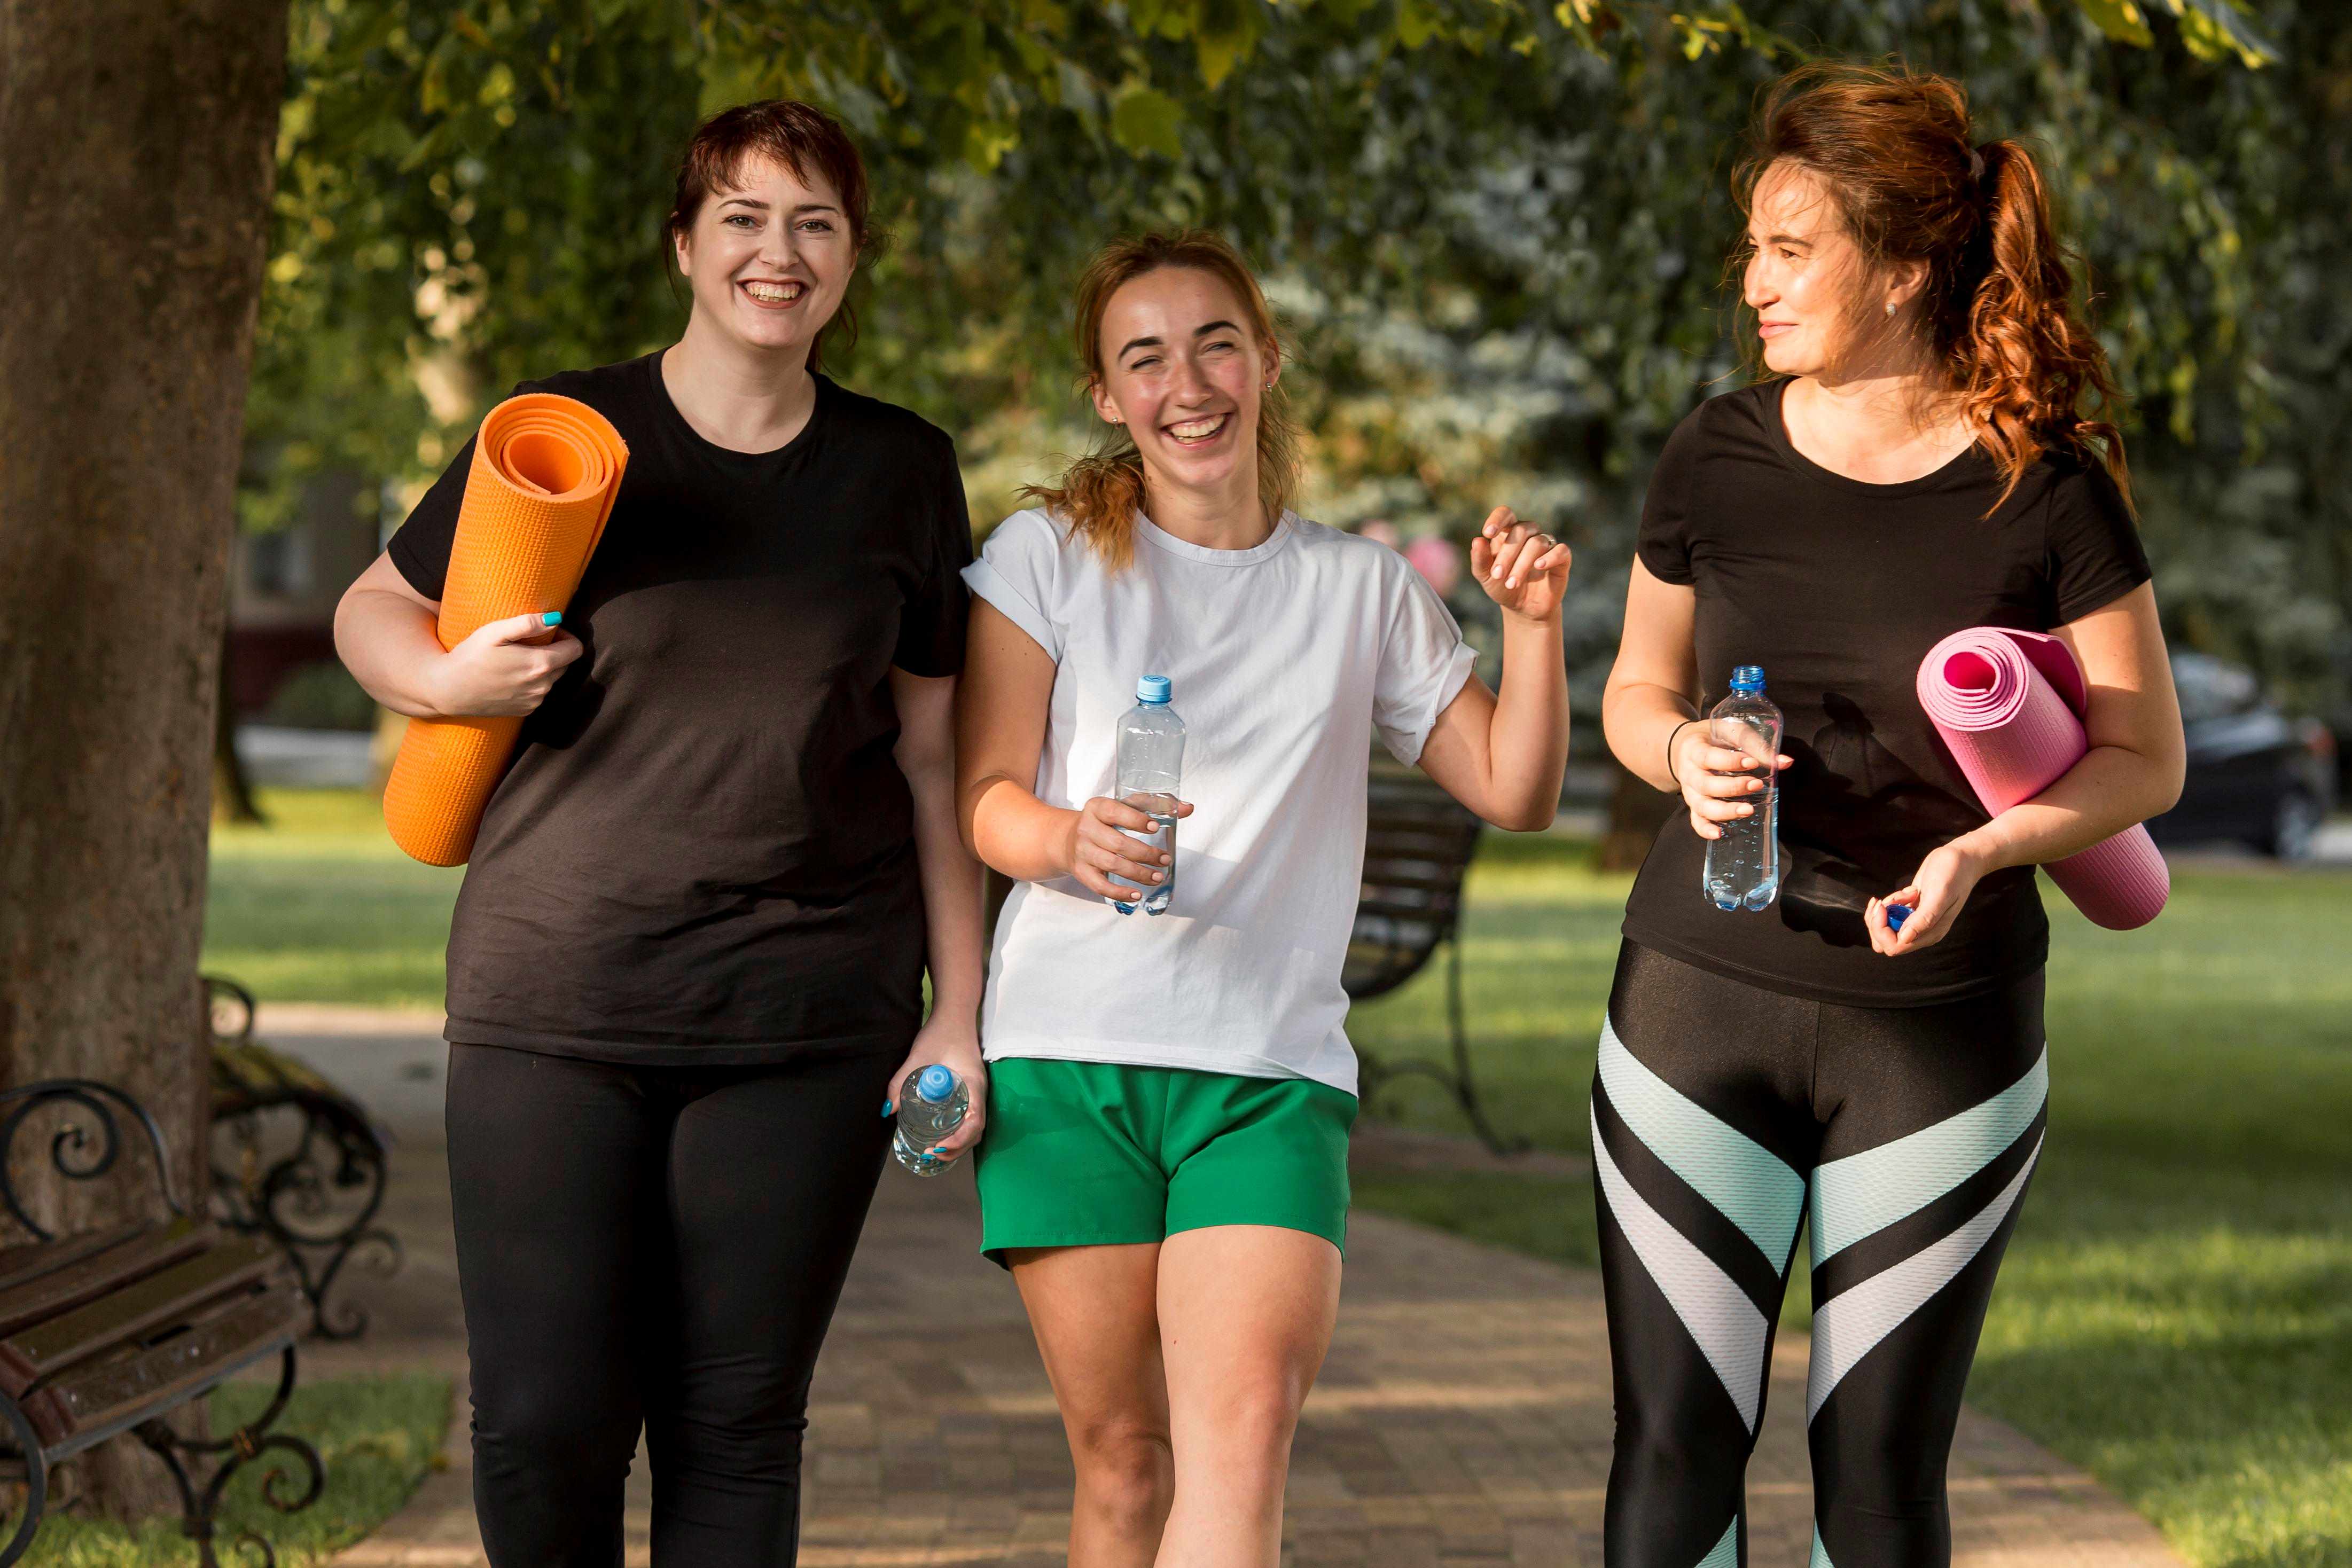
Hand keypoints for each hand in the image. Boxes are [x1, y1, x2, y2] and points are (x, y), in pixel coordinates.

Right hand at [426, 611, 582, 717]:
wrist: (448, 690)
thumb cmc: (469, 656)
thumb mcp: (494, 632)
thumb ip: (527, 623)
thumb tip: (555, 618)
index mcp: (541, 664)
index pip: (575, 649)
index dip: (565, 636)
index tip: (548, 631)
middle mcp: (543, 686)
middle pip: (565, 664)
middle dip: (554, 651)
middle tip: (528, 643)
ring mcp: (535, 701)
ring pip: (552, 679)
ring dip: (543, 667)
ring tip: (516, 659)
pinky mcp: (525, 710)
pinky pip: (539, 693)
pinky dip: (532, 683)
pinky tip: (510, 676)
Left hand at [884, 1016, 987, 1158]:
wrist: (955, 1016)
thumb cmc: (941, 1033)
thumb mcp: (918, 1056)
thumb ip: (901, 1081)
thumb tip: (888, 1109)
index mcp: (973, 1084)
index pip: (975, 1121)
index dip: (959, 1139)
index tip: (938, 1146)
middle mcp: (979, 1092)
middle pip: (976, 1131)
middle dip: (956, 1148)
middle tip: (930, 1154)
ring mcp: (976, 1093)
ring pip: (973, 1128)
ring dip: (957, 1144)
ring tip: (934, 1151)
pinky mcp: (969, 1092)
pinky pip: (968, 1119)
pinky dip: (957, 1133)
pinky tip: (941, 1137)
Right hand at [1060, 795, 1194, 901]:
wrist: (1068, 838)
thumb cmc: (1106, 822)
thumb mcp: (1124, 807)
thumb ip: (1155, 805)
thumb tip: (1188, 808)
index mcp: (1097, 807)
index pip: (1115, 811)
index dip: (1136, 820)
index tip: (1155, 827)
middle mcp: (1086, 829)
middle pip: (1118, 844)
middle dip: (1146, 854)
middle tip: (1165, 860)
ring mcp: (1082, 852)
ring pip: (1112, 865)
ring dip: (1138, 874)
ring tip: (1158, 877)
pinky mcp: (1081, 872)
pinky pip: (1100, 887)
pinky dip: (1120, 893)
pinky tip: (1137, 894)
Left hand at [1470, 507, 1571, 621]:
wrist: (1522, 608)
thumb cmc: (1502, 587)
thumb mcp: (1486, 577)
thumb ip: (1480, 559)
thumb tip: (1477, 540)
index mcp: (1508, 533)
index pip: (1506, 514)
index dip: (1497, 519)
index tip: (1487, 533)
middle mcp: (1529, 534)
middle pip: (1521, 530)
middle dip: (1507, 554)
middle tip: (1497, 575)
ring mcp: (1546, 545)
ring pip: (1537, 543)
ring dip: (1522, 564)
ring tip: (1511, 583)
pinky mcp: (1562, 559)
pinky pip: (1561, 550)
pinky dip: (1550, 557)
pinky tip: (1539, 566)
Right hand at [1671, 721, 1790, 840]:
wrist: (1685, 747)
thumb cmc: (1712, 738)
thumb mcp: (1730, 732)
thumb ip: (1756, 745)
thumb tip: (1786, 762)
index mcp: (1695, 750)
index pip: (1709, 757)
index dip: (1730, 762)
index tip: (1752, 762)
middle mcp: (1690, 773)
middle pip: (1706, 785)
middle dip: (1732, 787)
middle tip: (1756, 785)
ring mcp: (1690, 792)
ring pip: (1702, 806)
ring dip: (1725, 810)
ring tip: (1748, 810)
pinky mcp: (1694, 805)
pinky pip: (1696, 821)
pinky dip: (1705, 829)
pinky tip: (1719, 834)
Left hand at [1866, 840, 1988, 955]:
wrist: (1963, 860)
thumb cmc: (1954, 874)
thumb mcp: (1940, 893)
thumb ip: (1924, 918)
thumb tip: (1905, 938)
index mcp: (1930, 934)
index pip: (1894, 946)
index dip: (1882, 929)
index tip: (1884, 907)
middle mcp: (1921, 932)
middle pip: (1884, 940)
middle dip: (1878, 921)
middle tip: (1888, 899)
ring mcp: (1916, 921)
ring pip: (1885, 928)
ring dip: (1886, 909)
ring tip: (1904, 893)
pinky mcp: (1912, 910)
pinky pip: (1891, 914)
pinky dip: (1892, 902)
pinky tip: (1909, 891)